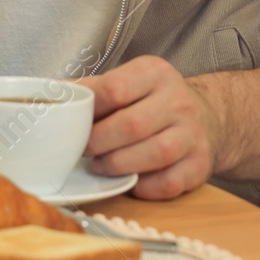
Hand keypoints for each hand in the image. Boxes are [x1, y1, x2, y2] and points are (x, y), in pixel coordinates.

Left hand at [80, 55, 222, 198]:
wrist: (208, 117)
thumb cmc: (153, 100)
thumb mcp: (128, 81)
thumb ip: (92, 88)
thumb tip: (51, 94)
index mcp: (154, 73)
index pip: (115, 88)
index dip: (89, 109)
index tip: (74, 122)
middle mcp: (178, 101)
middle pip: (132, 125)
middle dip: (100, 142)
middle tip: (83, 150)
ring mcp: (193, 133)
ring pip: (155, 154)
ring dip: (119, 165)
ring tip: (101, 166)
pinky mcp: (200, 164)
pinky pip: (170, 182)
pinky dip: (144, 186)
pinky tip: (129, 181)